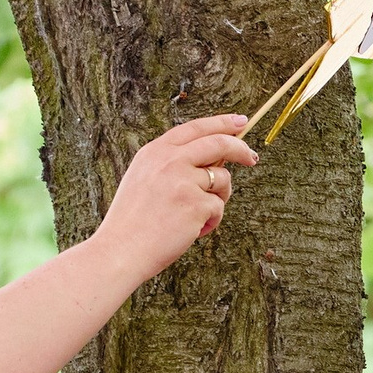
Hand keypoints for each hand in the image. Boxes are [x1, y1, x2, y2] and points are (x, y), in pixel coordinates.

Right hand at [93, 114, 257, 276]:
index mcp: (155, 152)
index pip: (195, 128)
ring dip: (219, 198)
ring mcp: (183, 181)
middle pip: (218, 143)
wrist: (120, 250)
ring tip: (197, 217)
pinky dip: (210, 221)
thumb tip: (214, 158)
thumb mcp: (145, 179)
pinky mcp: (196, 204)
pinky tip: (191, 231)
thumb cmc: (134, 222)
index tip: (239, 121)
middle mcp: (170, 160)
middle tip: (252, 158)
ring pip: (223, 179)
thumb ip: (172, 164)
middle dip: (240, 148)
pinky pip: (219, 207)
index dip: (221, 123)